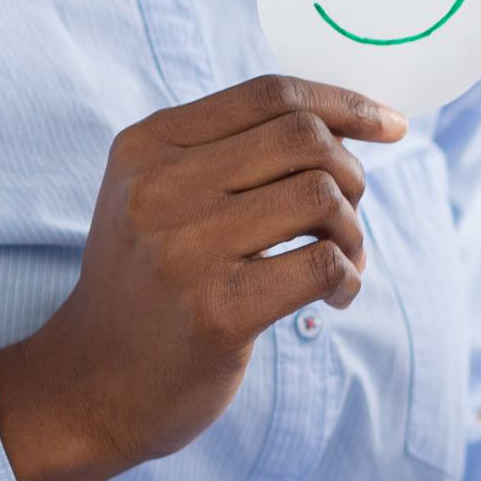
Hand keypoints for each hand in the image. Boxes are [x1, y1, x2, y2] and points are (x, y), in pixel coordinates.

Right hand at [0, 74, 404, 480]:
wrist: (89, 386)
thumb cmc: (148, 285)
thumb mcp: (159, 196)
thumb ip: (233, 151)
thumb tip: (349, 119)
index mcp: (148, 144)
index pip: (270, 94)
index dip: (345, 105)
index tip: (391, 127)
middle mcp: (158, 187)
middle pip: (304, 138)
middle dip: (351, 174)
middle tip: (344, 220)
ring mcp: (184, 249)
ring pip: (321, 197)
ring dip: (352, 232)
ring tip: (340, 262)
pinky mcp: (217, 312)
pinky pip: (323, 264)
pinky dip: (348, 278)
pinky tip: (332, 298)